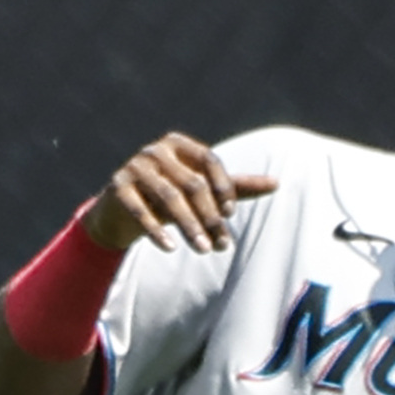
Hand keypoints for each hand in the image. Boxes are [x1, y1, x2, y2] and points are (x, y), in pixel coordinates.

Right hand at [83, 133, 279, 252]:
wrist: (122, 210)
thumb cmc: (170, 196)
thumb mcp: (202, 190)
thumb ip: (236, 186)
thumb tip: (277, 184)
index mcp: (179, 144)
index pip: (208, 160)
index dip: (222, 185)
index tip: (230, 213)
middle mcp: (156, 150)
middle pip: (191, 183)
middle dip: (209, 216)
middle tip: (222, 246)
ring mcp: (134, 166)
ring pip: (169, 197)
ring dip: (189, 226)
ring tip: (204, 250)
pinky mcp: (118, 187)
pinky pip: (139, 210)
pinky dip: (156, 230)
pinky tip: (171, 248)